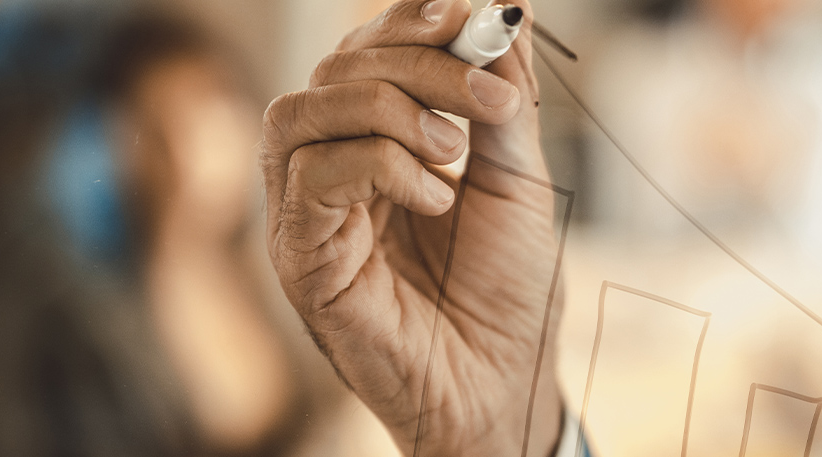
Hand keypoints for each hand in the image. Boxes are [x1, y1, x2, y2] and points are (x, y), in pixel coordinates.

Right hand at [260, 1, 562, 455]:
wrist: (503, 383)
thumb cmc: (507, 291)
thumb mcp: (519, 179)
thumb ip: (505, 99)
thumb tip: (508, 9)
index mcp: (379, 144)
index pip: (367, 52)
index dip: (409, 22)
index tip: (469, 20)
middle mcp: (332, 169)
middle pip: (336, 70)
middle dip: (418, 63)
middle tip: (489, 98)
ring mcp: (309, 214)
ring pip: (304, 110)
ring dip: (390, 109)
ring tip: (454, 152)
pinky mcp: (302, 258)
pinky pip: (311, 175)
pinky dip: (380, 166)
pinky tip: (435, 198)